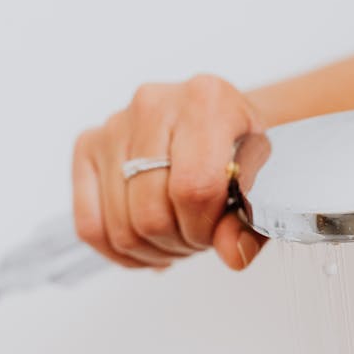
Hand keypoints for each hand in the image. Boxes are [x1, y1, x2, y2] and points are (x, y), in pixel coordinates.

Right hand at [72, 74, 266, 269]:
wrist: (221, 121)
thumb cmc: (241, 148)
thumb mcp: (265, 181)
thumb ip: (252, 222)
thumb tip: (232, 253)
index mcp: (205, 100)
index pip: (193, 188)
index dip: (205, 227)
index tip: (217, 231)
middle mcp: (153, 103)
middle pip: (151, 214)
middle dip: (179, 242)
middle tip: (199, 236)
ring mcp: (114, 125)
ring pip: (120, 227)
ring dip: (153, 249)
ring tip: (177, 235)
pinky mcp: (88, 146)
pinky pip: (89, 224)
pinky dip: (118, 250)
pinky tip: (146, 246)